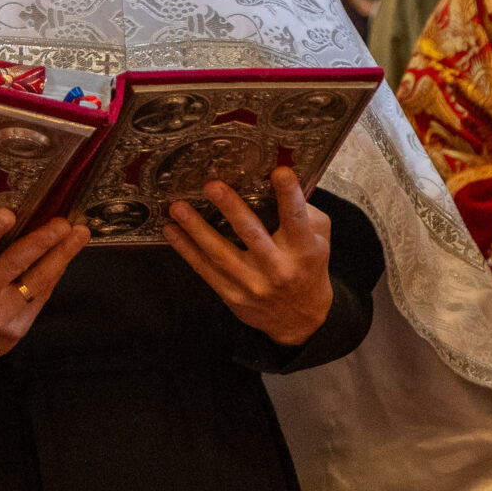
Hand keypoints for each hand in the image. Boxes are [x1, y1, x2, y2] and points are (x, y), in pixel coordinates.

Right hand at [0, 208, 88, 362]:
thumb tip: (17, 212)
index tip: (8, 214)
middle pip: (14, 264)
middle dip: (42, 241)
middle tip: (63, 224)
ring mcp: (1, 315)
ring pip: (38, 281)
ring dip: (62, 255)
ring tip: (80, 234)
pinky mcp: (18, 329)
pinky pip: (42, 296)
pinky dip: (55, 273)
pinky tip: (65, 257)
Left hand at [166, 169, 334, 346]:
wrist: (302, 319)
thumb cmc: (308, 267)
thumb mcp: (319, 239)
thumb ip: (304, 212)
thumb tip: (276, 180)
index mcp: (303, 249)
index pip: (296, 218)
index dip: (289, 195)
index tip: (280, 172)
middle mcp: (278, 267)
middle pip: (251, 234)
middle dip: (231, 208)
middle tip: (211, 185)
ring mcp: (253, 284)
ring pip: (220, 254)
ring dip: (196, 229)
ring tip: (177, 208)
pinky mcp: (233, 296)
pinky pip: (206, 271)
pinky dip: (187, 250)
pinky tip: (172, 231)